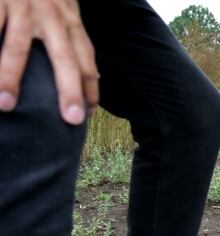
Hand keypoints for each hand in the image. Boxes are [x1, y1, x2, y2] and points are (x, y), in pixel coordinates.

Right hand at [0, 0, 98, 123]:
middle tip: (71, 120)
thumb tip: (86, 73)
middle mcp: (51, 15)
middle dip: (69, 90)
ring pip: (18, 47)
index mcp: (69, 20)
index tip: (89, 115)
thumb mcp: (61, 6)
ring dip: (11, 78)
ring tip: (7, 106)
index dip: (90, 88)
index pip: (86, 59)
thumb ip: (68, 35)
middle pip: (64, 58)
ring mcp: (21, 6)